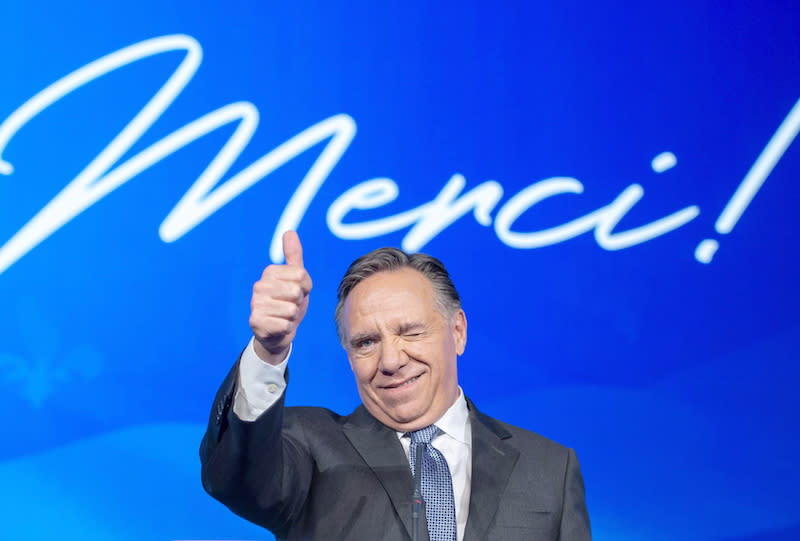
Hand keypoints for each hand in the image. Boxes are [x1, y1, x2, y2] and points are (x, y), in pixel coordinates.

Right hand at [249, 231, 311, 364]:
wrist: (278, 332)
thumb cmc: (289, 302)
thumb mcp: (297, 279)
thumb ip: (294, 256)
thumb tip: (289, 232)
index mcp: (269, 272)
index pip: (300, 275)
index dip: (305, 287)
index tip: (298, 292)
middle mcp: (259, 286)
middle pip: (295, 291)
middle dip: (298, 302)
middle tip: (290, 305)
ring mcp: (255, 304)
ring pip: (290, 309)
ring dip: (292, 316)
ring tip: (284, 316)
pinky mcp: (255, 322)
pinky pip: (285, 324)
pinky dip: (286, 328)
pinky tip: (279, 327)